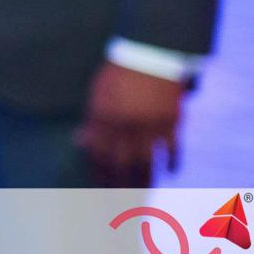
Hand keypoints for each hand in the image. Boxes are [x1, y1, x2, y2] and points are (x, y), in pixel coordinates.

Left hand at [76, 63, 185, 186]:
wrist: (149, 54)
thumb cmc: (118, 73)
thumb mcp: (97, 93)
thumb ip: (91, 120)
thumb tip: (80, 142)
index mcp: (103, 117)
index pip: (99, 154)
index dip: (99, 172)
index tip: (99, 184)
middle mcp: (125, 125)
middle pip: (122, 163)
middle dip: (120, 183)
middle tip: (119, 198)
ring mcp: (149, 126)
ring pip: (147, 162)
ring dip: (144, 180)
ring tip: (142, 192)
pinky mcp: (171, 123)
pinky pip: (173, 149)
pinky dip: (173, 162)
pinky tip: (171, 171)